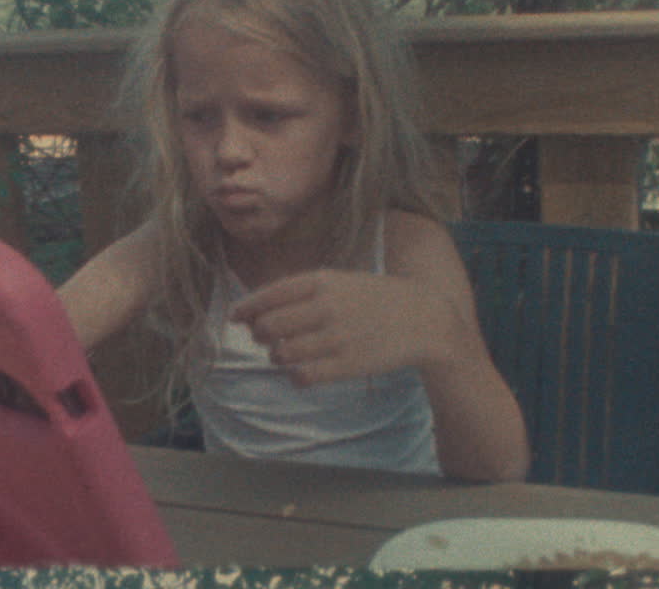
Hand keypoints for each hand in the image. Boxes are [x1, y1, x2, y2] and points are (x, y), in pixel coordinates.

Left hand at [229, 269, 460, 385]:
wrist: (423, 318)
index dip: (246, 308)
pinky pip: (303, 376)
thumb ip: (301, 291)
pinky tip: (303, 370)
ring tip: (287, 355)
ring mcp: (337, 337)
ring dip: (277, 357)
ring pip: (282, 354)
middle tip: (267, 339)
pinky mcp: (347, 365)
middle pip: (269, 327)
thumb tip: (256, 311)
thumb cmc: (375, 298)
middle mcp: (326, 307)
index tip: (235, 318)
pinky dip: (295, 376)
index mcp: (323, 281)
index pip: (269, 295)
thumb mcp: (340, 281)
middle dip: (261, 335)